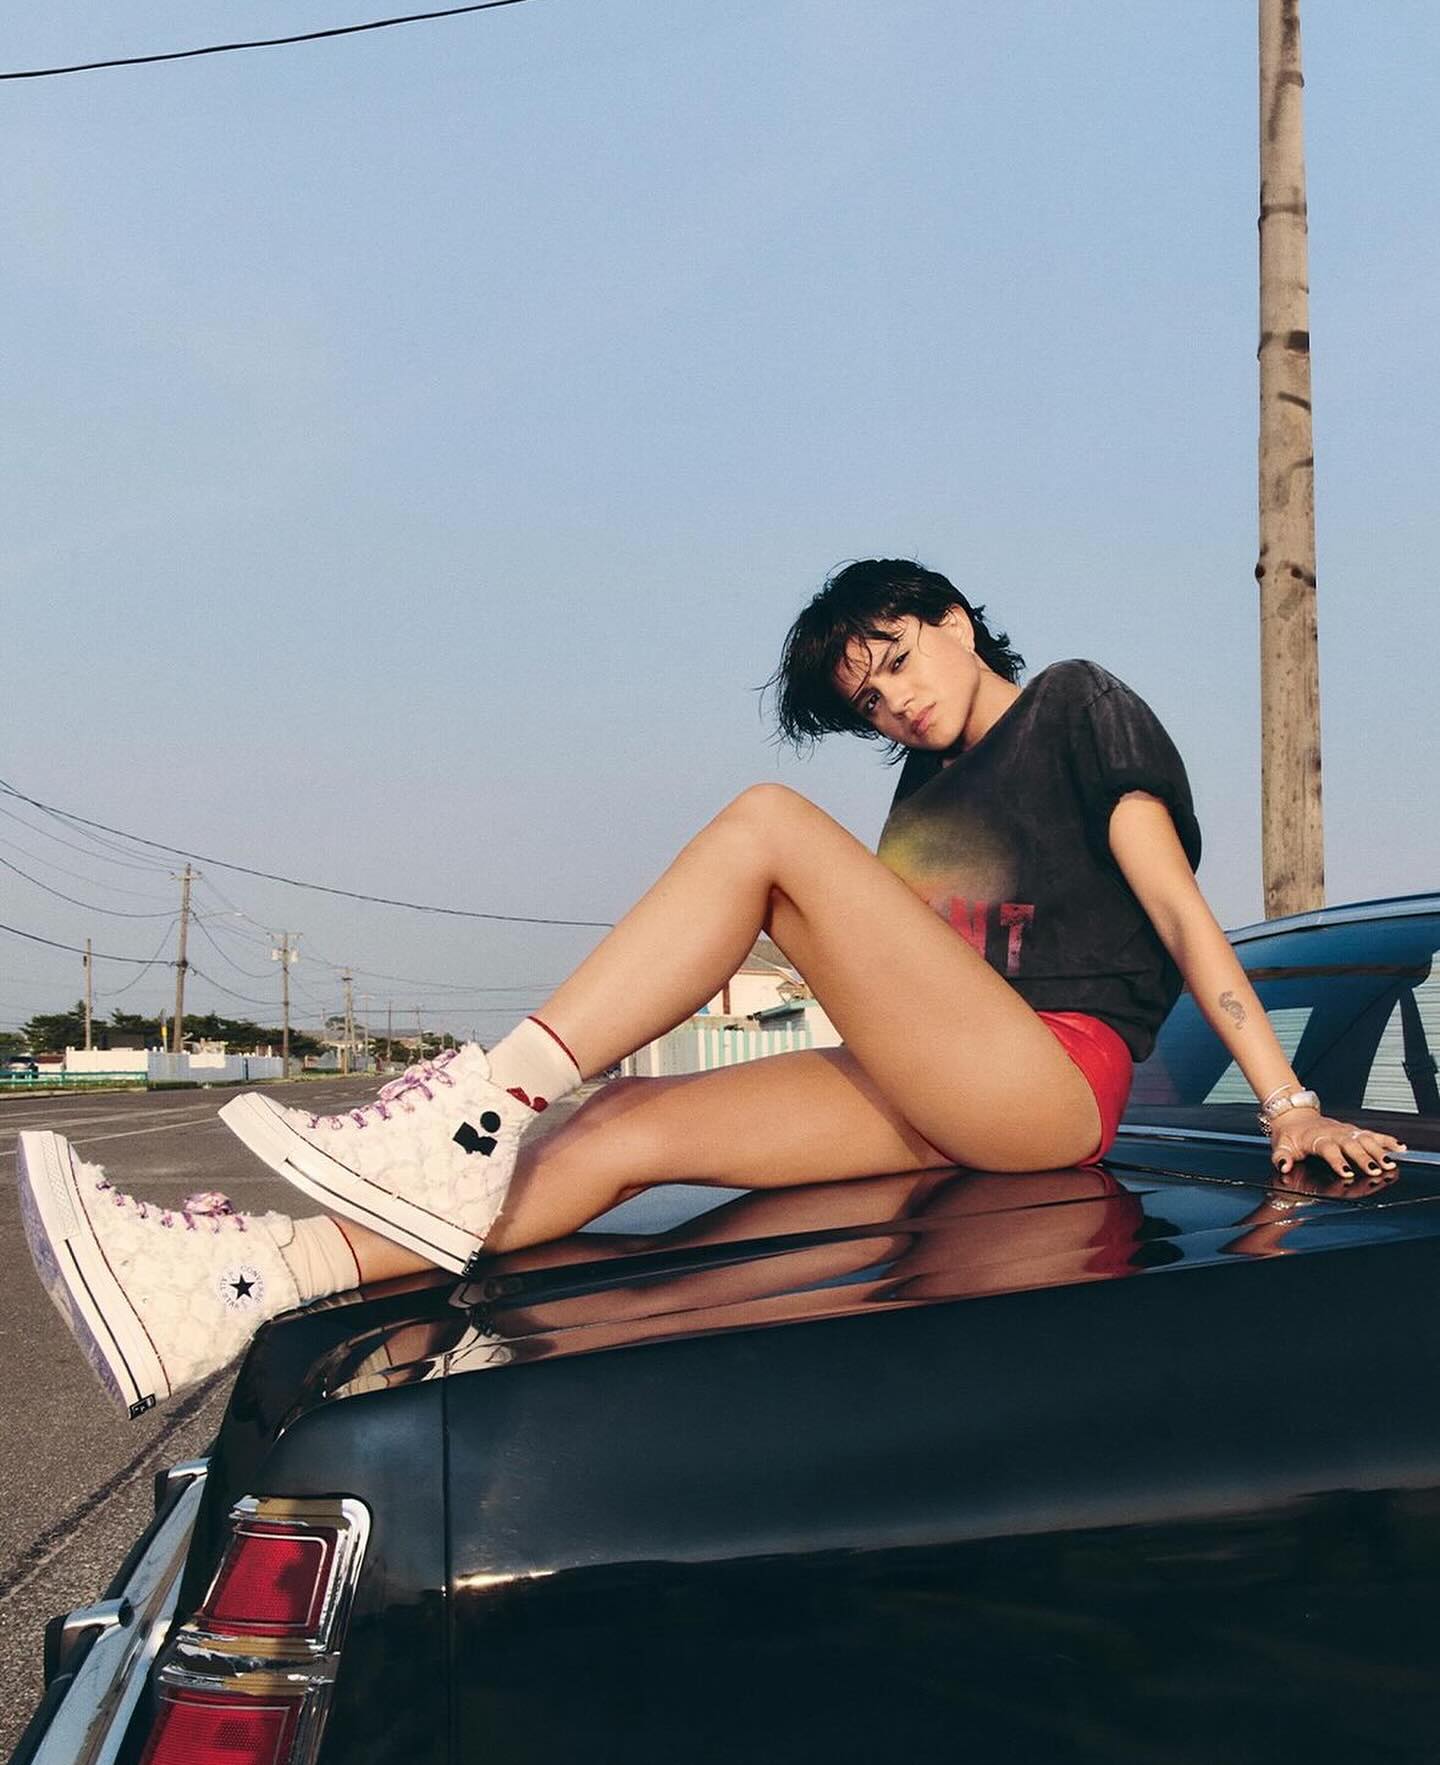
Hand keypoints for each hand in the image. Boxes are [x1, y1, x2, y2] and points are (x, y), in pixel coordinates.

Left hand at [1270, 1110, 1406, 1181]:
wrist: (1294, 1115)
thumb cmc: (1289, 1134)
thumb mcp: (1281, 1146)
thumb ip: (1281, 1157)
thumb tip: (1283, 1166)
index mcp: (1316, 1139)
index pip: (1328, 1149)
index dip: (1337, 1160)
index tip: (1346, 1172)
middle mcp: (1334, 1133)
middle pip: (1351, 1145)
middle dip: (1364, 1157)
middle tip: (1375, 1170)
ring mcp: (1345, 1131)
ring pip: (1365, 1139)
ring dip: (1379, 1151)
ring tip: (1390, 1163)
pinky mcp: (1353, 1130)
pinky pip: (1372, 1134)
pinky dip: (1386, 1140)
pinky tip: (1399, 1147)